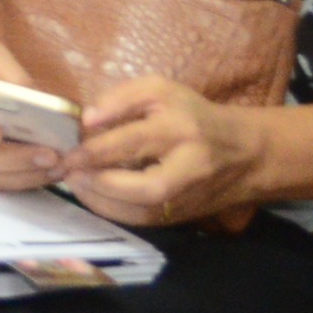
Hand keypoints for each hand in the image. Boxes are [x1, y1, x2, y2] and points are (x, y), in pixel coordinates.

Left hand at [67, 79, 265, 227]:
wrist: (244, 155)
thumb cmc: (194, 116)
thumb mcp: (161, 91)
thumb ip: (121, 98)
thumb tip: (87, 120)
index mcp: (181, 129)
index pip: (134, 141)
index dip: (96, 150)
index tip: (67, 152)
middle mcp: (188, 167)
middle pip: (143, 187)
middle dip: (100, 184)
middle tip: (69, 172)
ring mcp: (187, 197)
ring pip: (143, 212)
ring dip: (102, 202)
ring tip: (76, 183)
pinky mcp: (182, 217)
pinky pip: (144, 222)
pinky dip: (114, 212)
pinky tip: (95, 195)